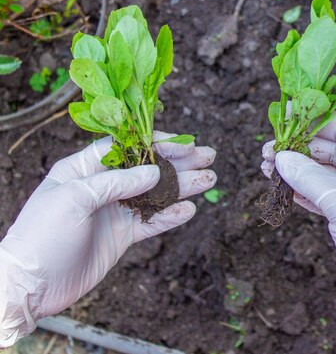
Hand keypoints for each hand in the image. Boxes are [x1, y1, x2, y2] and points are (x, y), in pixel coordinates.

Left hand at [0, 132, 215, 347]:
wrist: (33, 284)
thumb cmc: (43, 233)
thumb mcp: (75, 198)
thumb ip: (117, 182)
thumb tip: (154, 172)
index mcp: (85, 169)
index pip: (127, 147)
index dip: (157, 143)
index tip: (184, 144)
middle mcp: (103, 186)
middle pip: (148, 169)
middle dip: (179, 162)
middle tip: (208, 155)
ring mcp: (114, 211)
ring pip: (155, 194)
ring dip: (182, 187)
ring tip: (209, 179)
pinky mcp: (122, 235)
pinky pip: (152, 222)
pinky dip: (171, 216)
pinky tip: (190, 210)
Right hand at [262, 114, 335, 353]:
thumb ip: (310, 176)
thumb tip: (281, 157)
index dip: (315, 121)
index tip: (285, 116)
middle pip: (334, 150)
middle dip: (301, 149)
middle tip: (269, 150)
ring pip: (327, 174)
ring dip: (298, 171)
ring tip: (266, 167)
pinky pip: (326, 196)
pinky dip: (304, 192)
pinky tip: (281, 187)